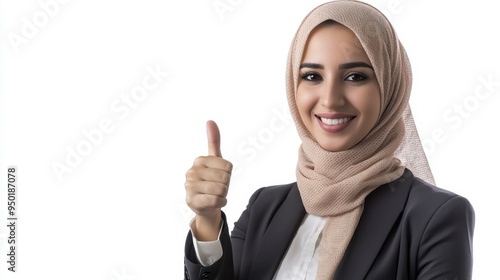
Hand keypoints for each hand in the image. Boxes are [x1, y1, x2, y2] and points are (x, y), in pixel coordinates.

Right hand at [185, 120, 232, 240]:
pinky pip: (216, 200)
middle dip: (225, 185)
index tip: (219, 177)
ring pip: (221, 189)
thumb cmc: (212, 180)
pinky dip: (221, 203)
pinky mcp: (191, 200)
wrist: (204, 205)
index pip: (228, 167)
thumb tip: (210, 121)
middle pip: (225, 178)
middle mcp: (192, 172)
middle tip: (217, 187)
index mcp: (200, 160)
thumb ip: (213, 141)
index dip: (228, 174)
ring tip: (214, 194)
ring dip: (223, 195)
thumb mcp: (215, 161)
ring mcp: (190, 186)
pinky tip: (214, 202)